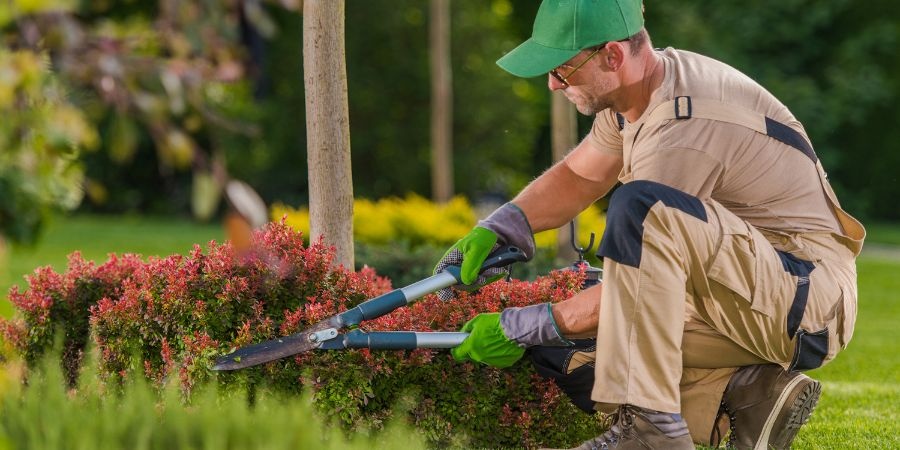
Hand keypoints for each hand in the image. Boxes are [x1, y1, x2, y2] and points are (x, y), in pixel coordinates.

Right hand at [433, 203, 534, 299]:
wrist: (502, 235)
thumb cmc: (485, 236)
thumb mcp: (477, 248)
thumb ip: (470, 265)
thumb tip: (466, 281)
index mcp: (453, 257)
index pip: (440, 273)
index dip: (441, 286)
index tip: (448, 296)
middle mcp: (459, 265)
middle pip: (458, 284)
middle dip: (471, 283)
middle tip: (482, 276)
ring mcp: (470, 270)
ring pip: (473, 284)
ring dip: (485, 279)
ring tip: (495, 269)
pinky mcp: (481, 273)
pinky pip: (484, 281)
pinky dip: (492, 277)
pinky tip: (498, 269)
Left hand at [451, 303, 572, 367]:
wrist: (516, 329)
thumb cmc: (496, 323)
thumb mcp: (478, 320)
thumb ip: (468, 328)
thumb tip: (463, 333)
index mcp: (472, 347)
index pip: (457, 355)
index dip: (456, 351)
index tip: (457, 348)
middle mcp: (480, 357)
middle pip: (472, 355)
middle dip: (474, 347)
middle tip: (481, 338)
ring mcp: (491, 361)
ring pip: (485, 357)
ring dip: (487, 350)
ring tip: (495, 338)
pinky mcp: (503, 363)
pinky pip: (496, 359)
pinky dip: (498, 353)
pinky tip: (503, 344)